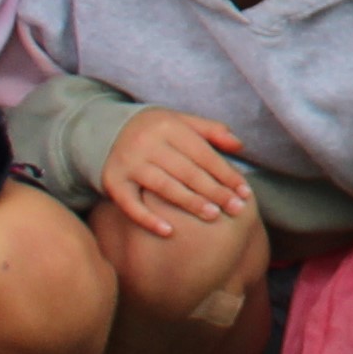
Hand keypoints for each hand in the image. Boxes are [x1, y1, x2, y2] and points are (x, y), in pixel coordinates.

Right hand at [102, 107, 250, 240]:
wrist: (107, 130)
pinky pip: (130, 204)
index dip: (226, 173)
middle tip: (235, 209)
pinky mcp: (112, 182)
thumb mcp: (182, 122)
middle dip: (214, 191)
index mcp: (169, 126)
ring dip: (190, 203)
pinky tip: (168, 231)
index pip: (203, 154)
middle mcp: (147, 143)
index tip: (245, 192)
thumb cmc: (157, 131)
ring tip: (213, 216)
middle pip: (187, 171)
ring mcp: (128, 163)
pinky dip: (148, 219)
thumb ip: (212, 131)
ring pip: (164, 187)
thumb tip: (239, 146)